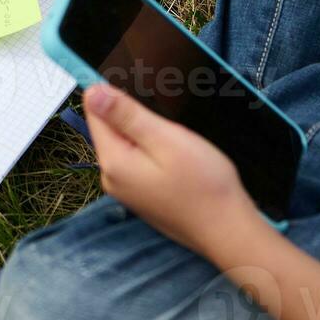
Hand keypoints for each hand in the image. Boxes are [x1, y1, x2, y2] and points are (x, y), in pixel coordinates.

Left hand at [82, 82, 261, 258]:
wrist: (227, 230)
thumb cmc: (204, 184)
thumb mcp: (165, 139)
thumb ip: (126, 115)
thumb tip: (92, 92)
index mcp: (113, 161)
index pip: (95, 112)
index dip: (111, 91)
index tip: (139, 89)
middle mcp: (111, 178)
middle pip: (110, 128)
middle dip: (133, 114)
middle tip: (168, 121)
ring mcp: (126, 190)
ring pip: (126, 144)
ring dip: (146, 133)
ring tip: (177, 140)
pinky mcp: (142, 196)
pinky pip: (138, 161)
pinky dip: (153, 151)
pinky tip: (177, 157)